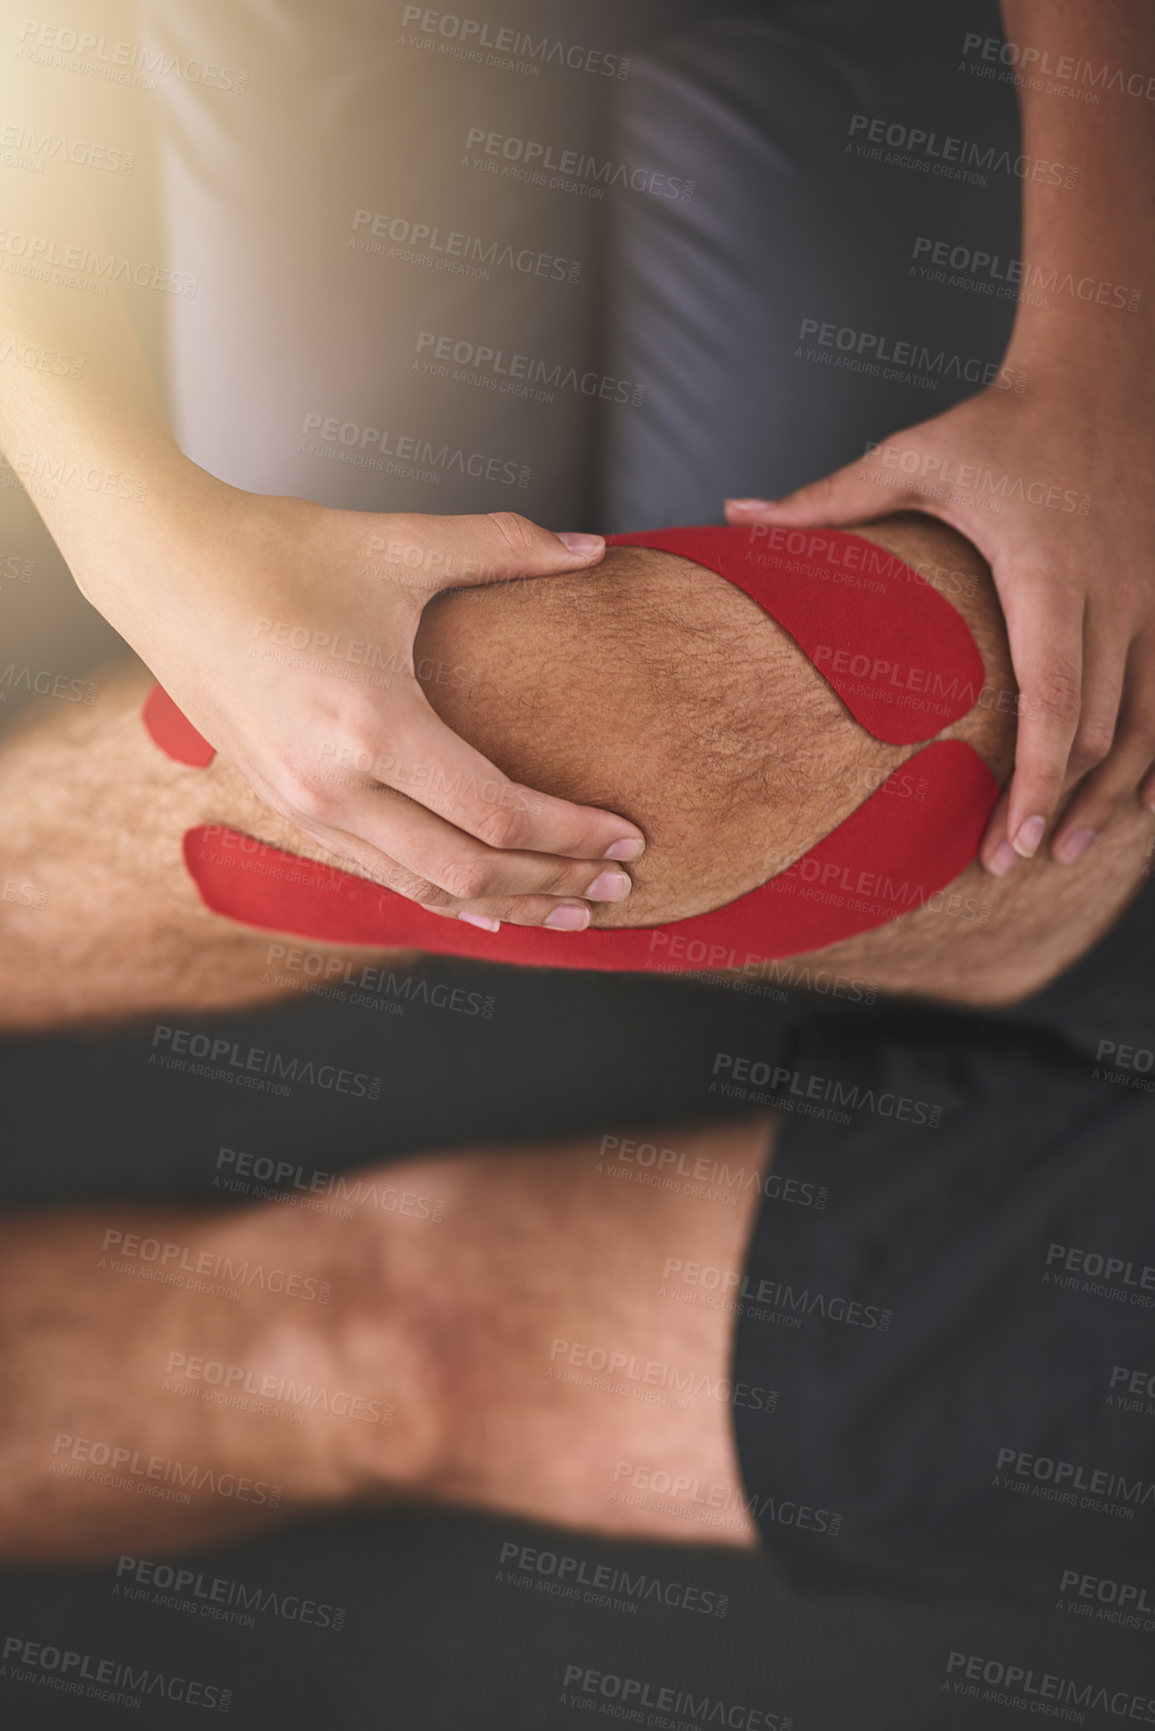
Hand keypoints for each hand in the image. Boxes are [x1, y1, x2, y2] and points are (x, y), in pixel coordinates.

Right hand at [81, 470, 644, 928]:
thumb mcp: (399, 546)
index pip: (500, 815)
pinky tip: (484, 906)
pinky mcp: (286, 809)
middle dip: (554, 884)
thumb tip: (595, 549)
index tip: (630, 836)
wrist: (162, 568)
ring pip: (423, 889)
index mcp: (374, 726)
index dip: (574, 835)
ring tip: (568, 908)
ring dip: (503, 905)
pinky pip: (378, 876)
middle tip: (619, 885)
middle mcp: (336, 787)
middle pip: (471, 872)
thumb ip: (505, 548)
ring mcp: (304, 809)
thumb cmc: (279, 552)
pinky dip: (440, 897)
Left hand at [725, 376, 1154, 872]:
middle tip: (1004, 865)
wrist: (1105, 375)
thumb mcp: (912, 455)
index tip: (1009, 840)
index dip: (1034, 777)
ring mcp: (1151, 597)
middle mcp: (1111, 593)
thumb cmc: (1000, 423)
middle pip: (1094, 729)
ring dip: (1110, 797)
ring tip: (1060, 853)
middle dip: (1052, 805)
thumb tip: (732, 513)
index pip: (1051, 697)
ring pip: (1145, 724)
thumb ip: (828, 499)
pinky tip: (1139, 805)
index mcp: (1045, 571)